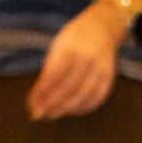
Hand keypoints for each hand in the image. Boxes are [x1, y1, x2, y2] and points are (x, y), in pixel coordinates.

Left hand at [28, 5, 123, 119]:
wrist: (102, 27)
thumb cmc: (74, 39)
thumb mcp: (58, 47)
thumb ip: (49, 70)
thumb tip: (37, 99)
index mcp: (71, 48)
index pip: (54, 75)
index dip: (41, 92)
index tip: (31, 104)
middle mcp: (88, 58)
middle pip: (68, 87)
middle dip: (52, 104)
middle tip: (39, 115)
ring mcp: (101, 67)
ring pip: (83, 94)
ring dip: (65, 108)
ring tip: (52, 115)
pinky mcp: (109, 76)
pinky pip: (98, 97)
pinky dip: (84, 107)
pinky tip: (72, 111)